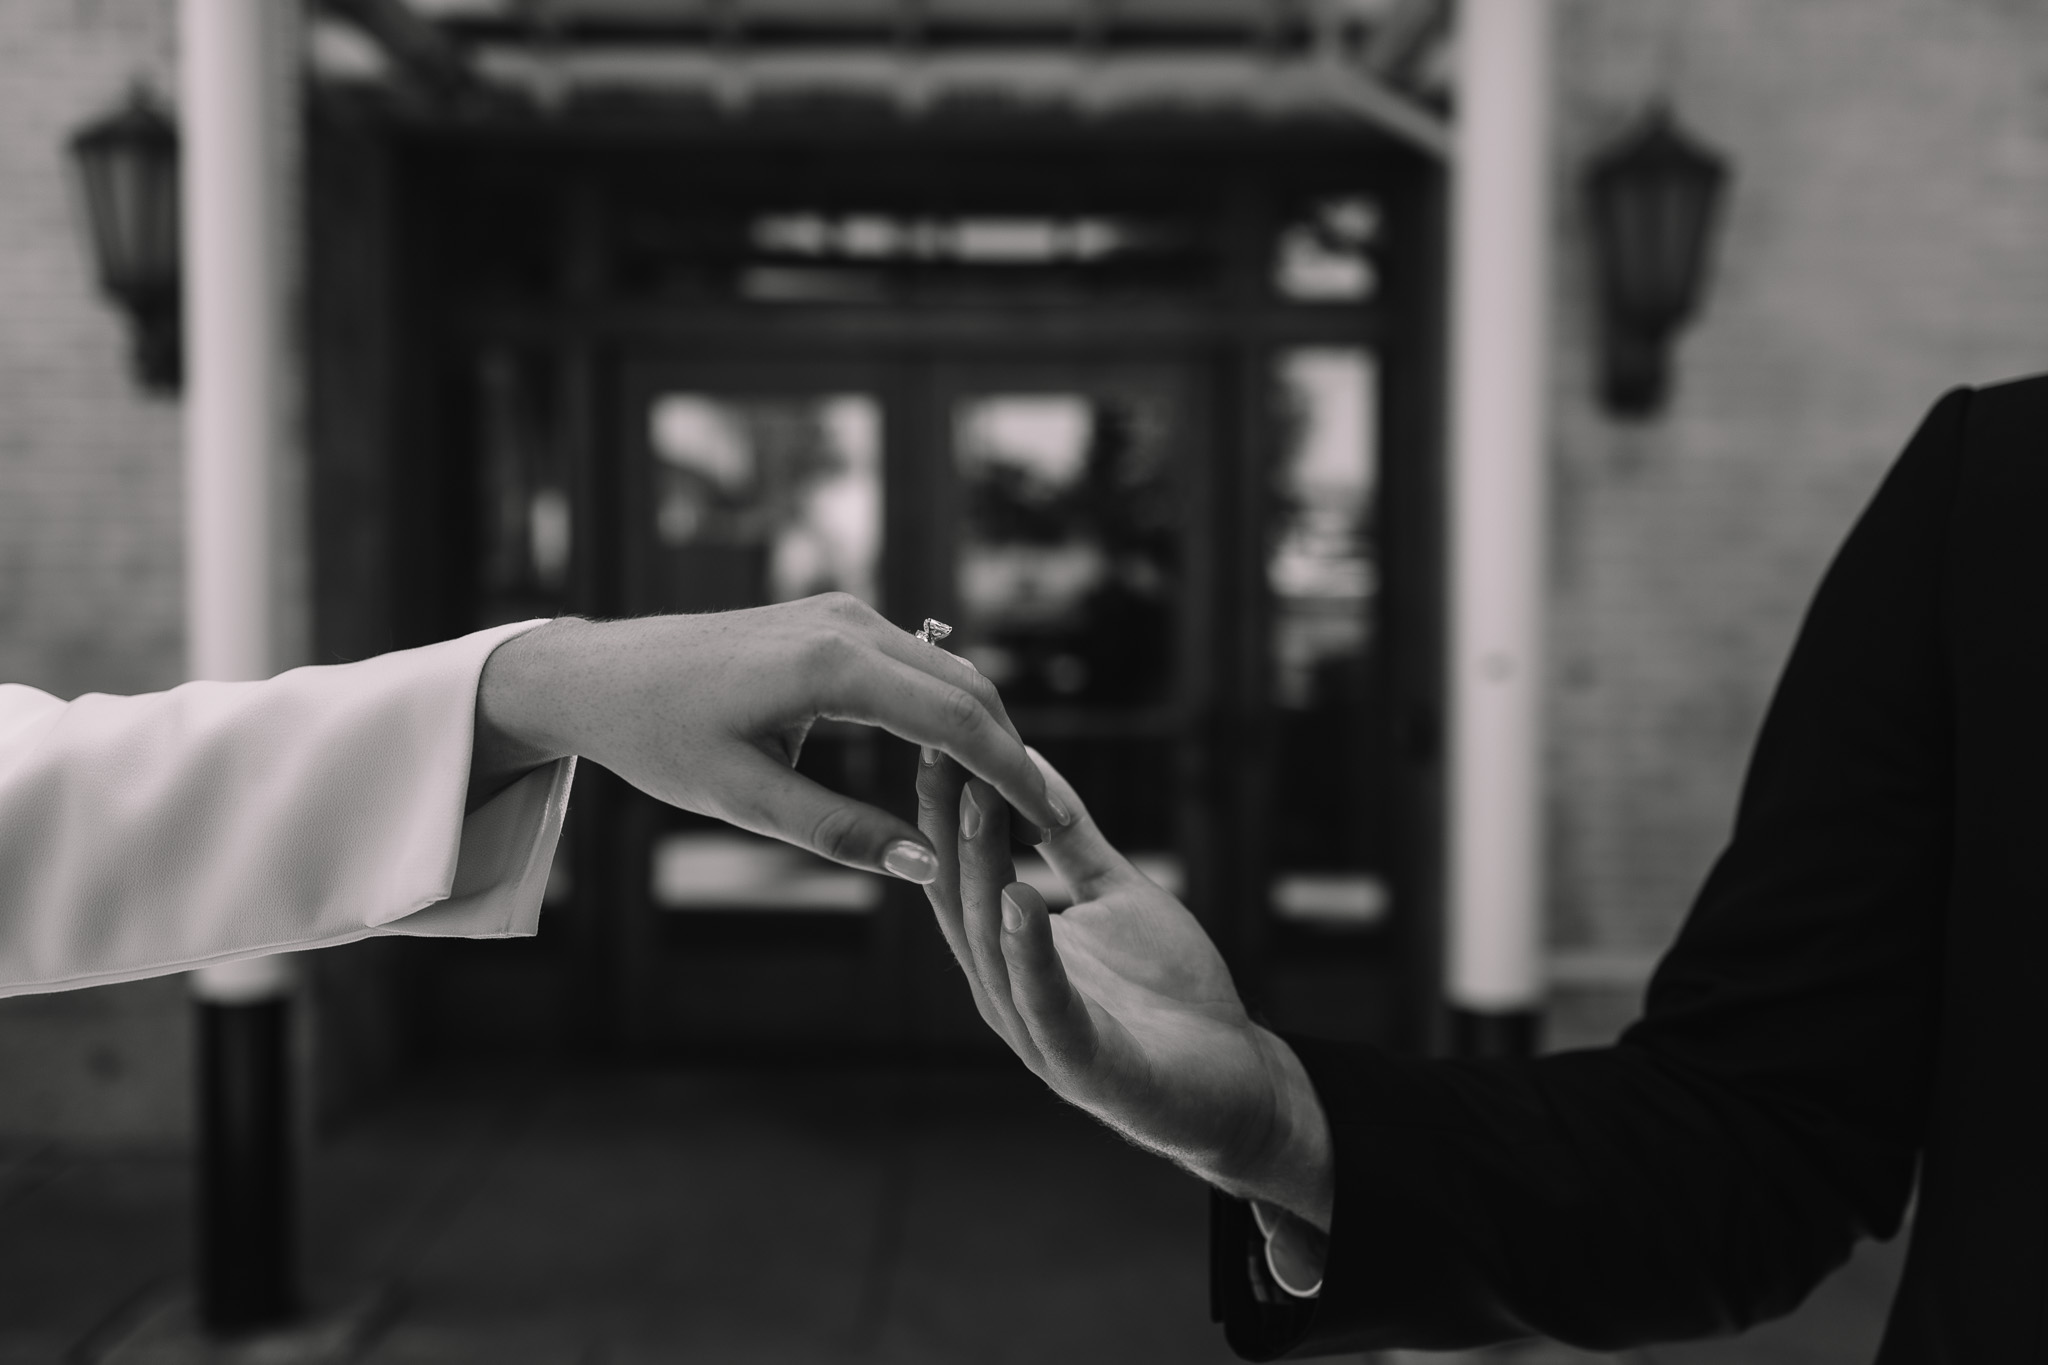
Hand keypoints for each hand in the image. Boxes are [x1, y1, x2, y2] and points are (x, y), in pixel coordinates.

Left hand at [472, 594, 1067, 881]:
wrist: (598, 673)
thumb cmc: (658, 736)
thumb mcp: (743, 800)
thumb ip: (838, 833)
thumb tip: (926, 867)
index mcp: (830, 664)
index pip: (956, 722)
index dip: (1012, 775)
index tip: (1050, 823)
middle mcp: (848, 623)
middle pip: (968, 689)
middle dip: (1012, 755)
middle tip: (1046, 823)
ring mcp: (843, 613)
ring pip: (948, 672)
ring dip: (984, 732)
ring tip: (1009, 802)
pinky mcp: (834, 618)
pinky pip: (915, 665)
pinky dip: (948, 710)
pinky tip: (957, 762)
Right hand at [917, 748, 1332, 1229]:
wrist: (1233, 1082)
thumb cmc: (1170, 993)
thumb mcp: (1117, 894)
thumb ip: (1071, 839)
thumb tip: (1030, 763)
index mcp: (1006, 954)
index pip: (959, 873)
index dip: (944, 809)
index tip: (935, 740)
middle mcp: (1005, 993)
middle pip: (961, 903)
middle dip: (947, 827)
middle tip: (937, 754)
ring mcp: (1037, 1033)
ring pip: (993, 945)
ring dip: (984, 872)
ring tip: (978, 805)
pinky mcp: (1080, 1064)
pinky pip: (1044, 1003)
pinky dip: (1030, 950)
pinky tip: (1021, 898)